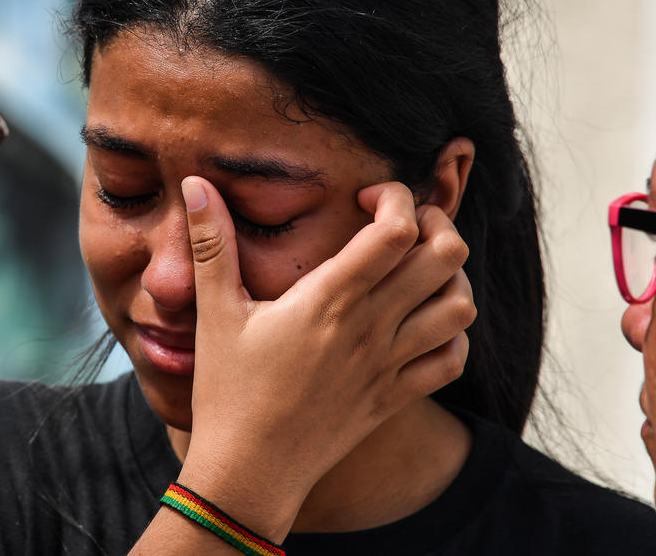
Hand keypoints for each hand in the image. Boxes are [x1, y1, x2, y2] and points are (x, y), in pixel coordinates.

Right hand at [176, 178, 474, 540]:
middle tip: (404, 224)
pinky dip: (451, 335)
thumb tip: (195, 183)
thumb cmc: (228, 391)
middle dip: (437, 224)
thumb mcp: (215, 313)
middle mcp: (369, 328)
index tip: (364, 197)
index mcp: (329, 299)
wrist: (249, 472)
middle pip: (446, 257)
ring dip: (449, 278)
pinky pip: (452, 360)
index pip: (396, 230)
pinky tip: (420, 324)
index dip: (394, 197)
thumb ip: (211, 243)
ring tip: (417, 271)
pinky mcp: (394, 397)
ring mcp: (388, 365)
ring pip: (459, 306)